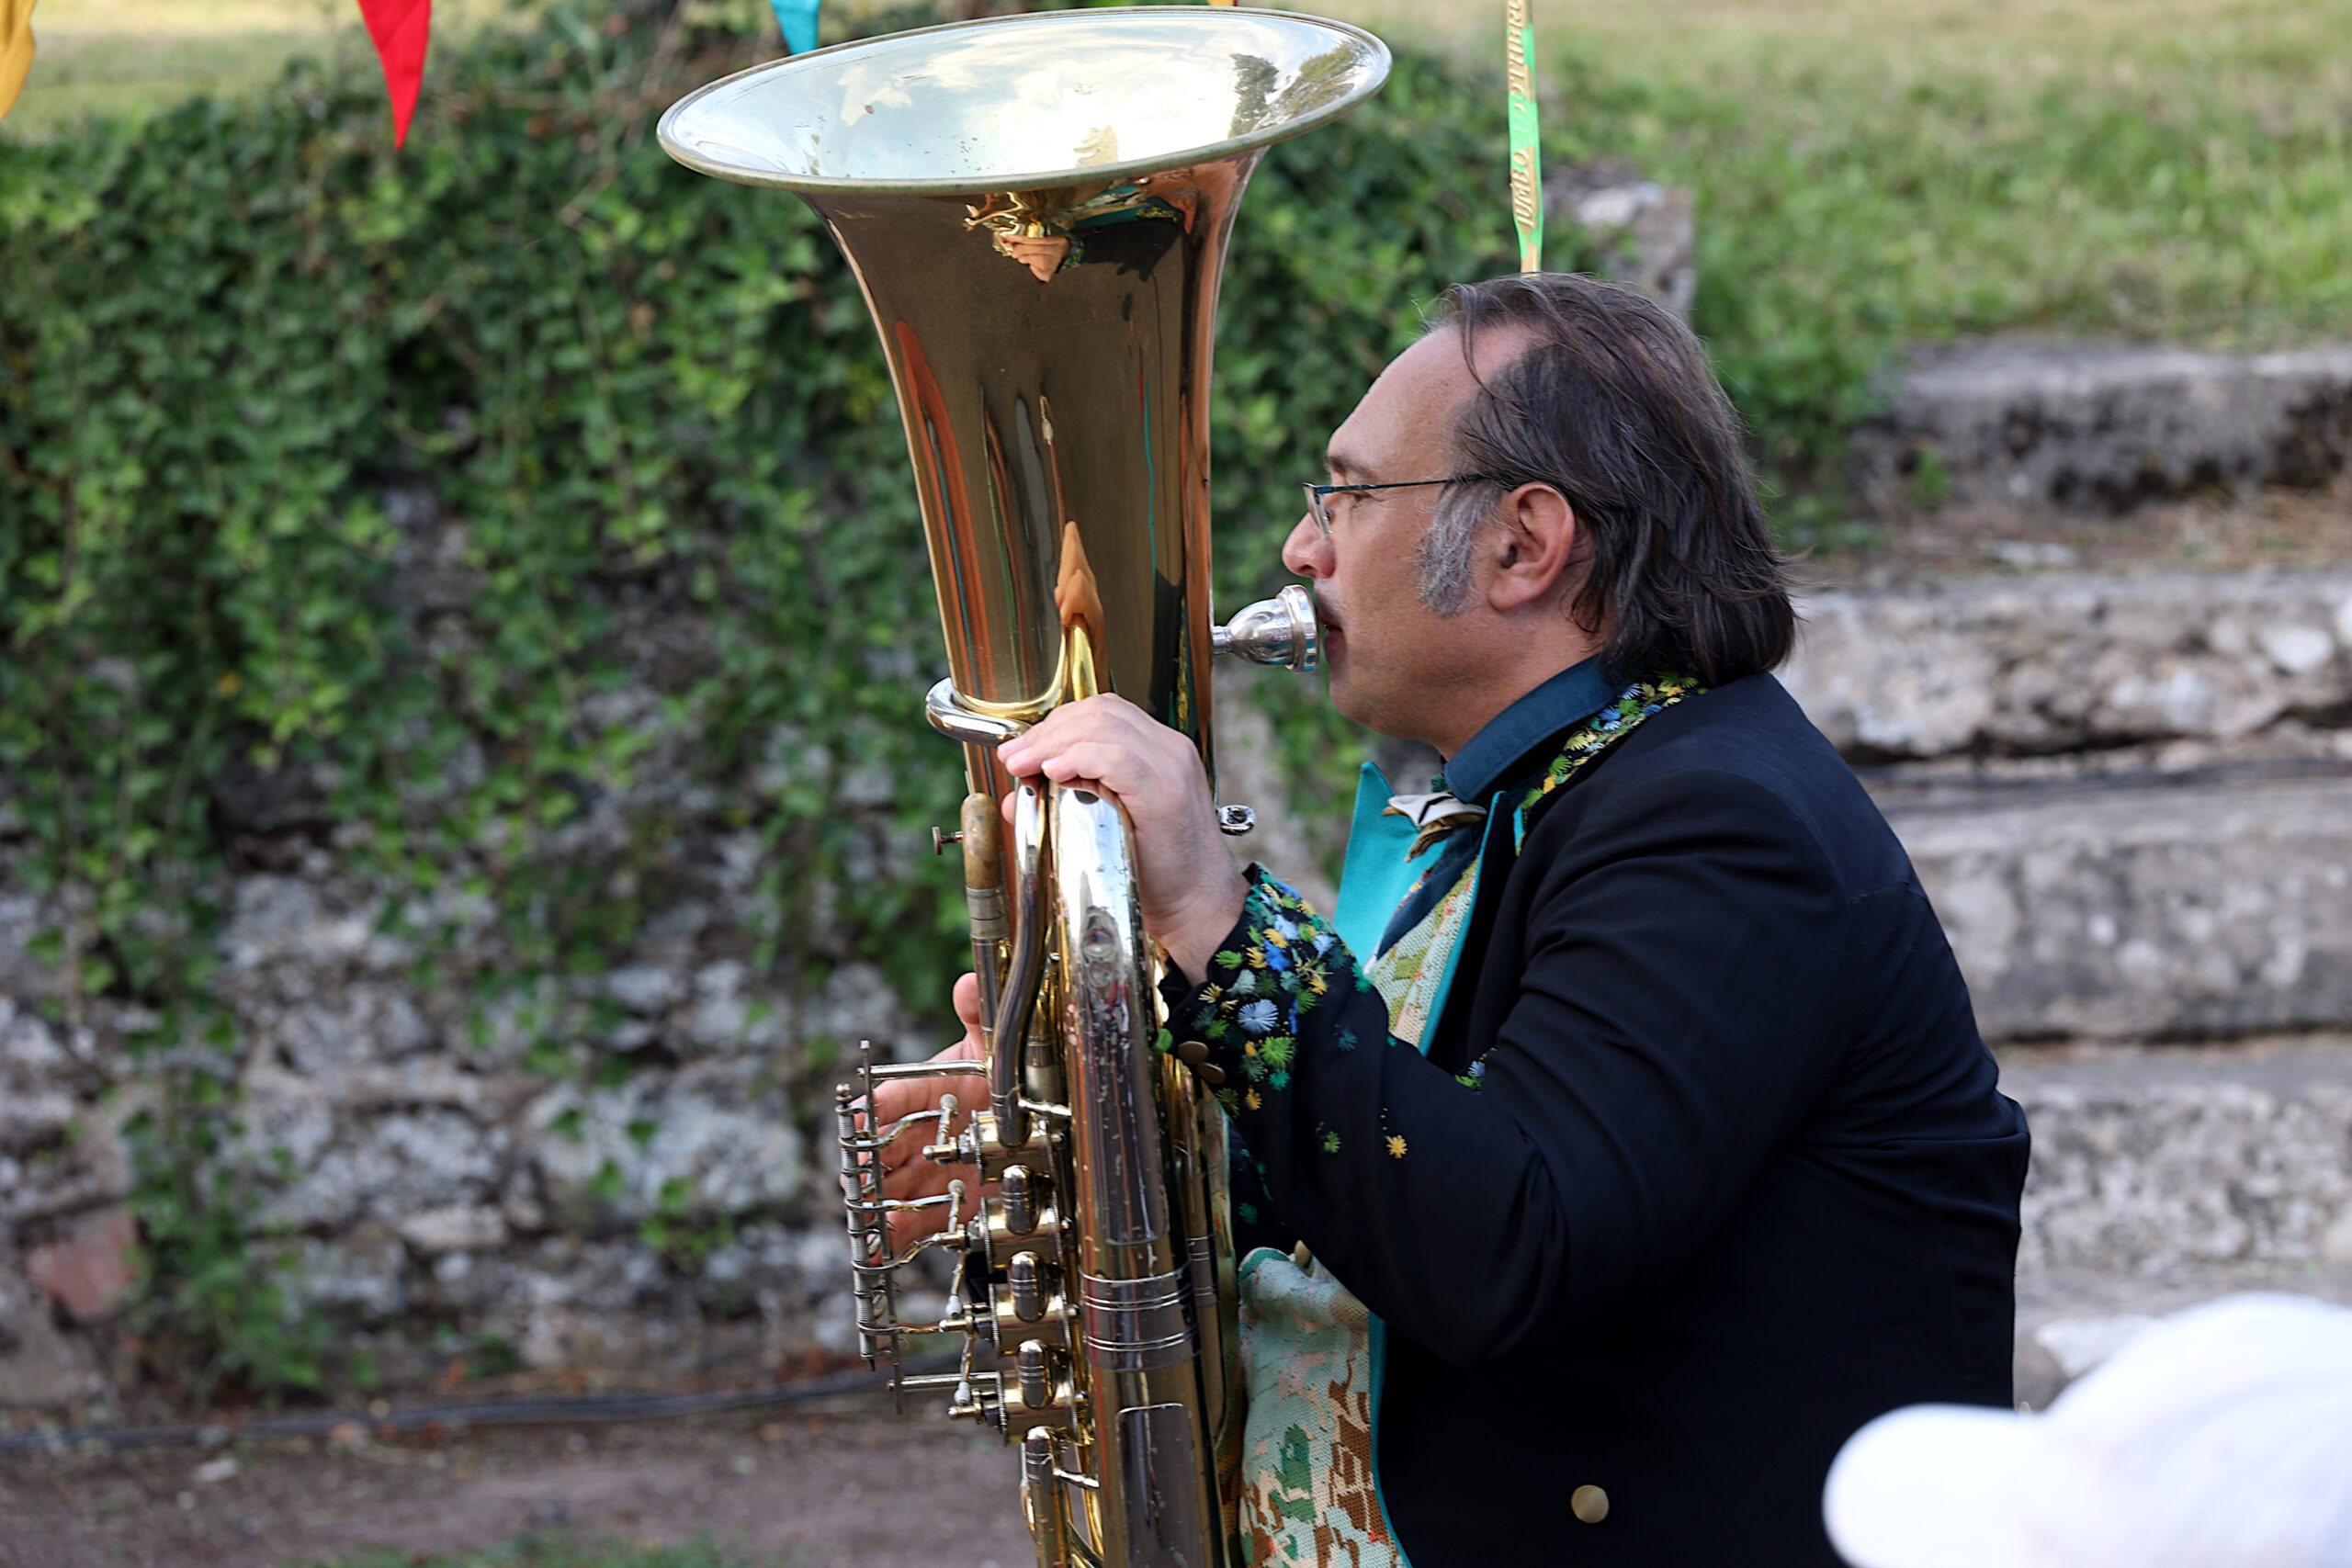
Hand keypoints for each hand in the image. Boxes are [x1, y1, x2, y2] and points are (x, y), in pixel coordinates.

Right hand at [865, 972, 990, 1251]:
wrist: (1032, 1129)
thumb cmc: (999, 1079)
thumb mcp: (995, 1048)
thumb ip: (981, 1015)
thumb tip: (968, 981)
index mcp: (926, 1091)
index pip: (894, 1096)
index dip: (877, 1104)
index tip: (864, 1113)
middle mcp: (919, 1133)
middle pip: (884, 1147)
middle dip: (869, 1159)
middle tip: (862, 1169)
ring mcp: (927, 1172)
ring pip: (892, 1187)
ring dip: (879, 1199)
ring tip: (875, 1211)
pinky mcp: (941, 1208)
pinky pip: (911, 1225)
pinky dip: (895, 1235)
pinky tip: (883, 1245)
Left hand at [995, 694, 1247, 979]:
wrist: (1198, 907)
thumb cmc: (1157, 873)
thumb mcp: (1108, 827)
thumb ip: (1066, 804)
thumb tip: (1018, 797)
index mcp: (1160, 751)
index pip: (1105, 712)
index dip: (1056, 724)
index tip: (1021, 751)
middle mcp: (1170, 751)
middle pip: (1100, 712)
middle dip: (1047, 731)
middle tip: (1013, 759)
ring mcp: (1172, 769)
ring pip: (1105, 727)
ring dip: (1053, 742)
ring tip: (1024, 766)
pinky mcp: (1166, 794)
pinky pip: (1119, 758)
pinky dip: (1079, 759)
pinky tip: (1053, 772)